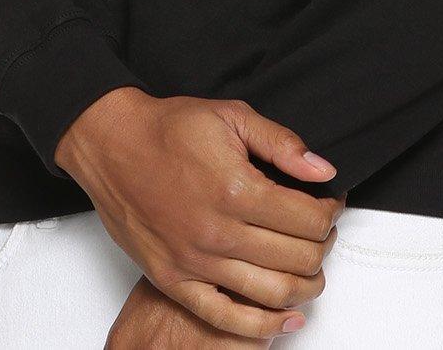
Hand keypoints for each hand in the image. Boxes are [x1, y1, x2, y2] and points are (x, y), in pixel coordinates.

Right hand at [56, 89, 344, 337]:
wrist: (112, 144)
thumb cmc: (168, 128)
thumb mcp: (231, 115)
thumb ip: (282, 143)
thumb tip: (323, 170)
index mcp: (236, 189)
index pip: (309, 220)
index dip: (330, 211)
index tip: (330, 202)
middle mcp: (218, 233)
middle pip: (298, 260)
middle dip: (323, 246)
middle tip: (322, 230)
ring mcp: (195, 263)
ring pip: (273, 295)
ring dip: (305, 287)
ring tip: (311, 269)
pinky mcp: (174, 281)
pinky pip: (227, 319)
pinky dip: (264, 327)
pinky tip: (286, 318)